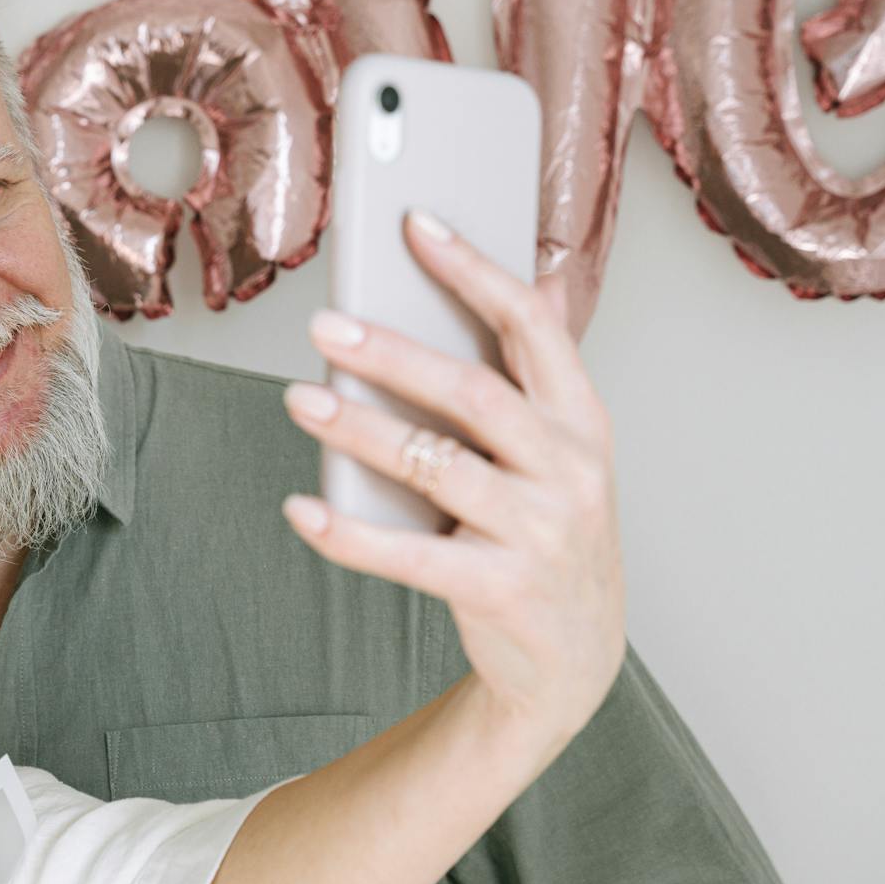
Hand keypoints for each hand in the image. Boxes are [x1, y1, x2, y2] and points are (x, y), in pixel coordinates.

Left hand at [280, 209, 625, 746]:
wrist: (574, 659)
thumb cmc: (546, 535)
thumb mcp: (559, 454)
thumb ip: (533, 380)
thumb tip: (531, 282)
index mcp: (584, 421)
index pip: (531, 327)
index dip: (473, 270)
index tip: (415, 224)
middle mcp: (571, 471)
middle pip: (474, 392)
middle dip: (395, 353)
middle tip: (327, 325)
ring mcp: (539, 533)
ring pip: (436, 466)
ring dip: (361, 429)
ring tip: (301, 399)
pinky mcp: (498, 590)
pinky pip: (408, 556)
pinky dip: (347, 533)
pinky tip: (300, 508)